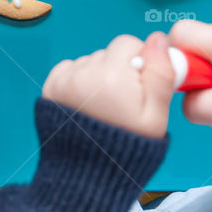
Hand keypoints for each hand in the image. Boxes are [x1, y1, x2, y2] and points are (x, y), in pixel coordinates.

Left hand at [42, 32, 174, 137]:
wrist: (87, 172)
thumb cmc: (126, 147)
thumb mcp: (155, 116)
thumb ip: (160, 74)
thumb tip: (158, 38)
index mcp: (112, 76)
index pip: (128, 43)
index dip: (139, 62)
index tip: (139, 86)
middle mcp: (84, 73)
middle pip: (108, 53)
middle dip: (119, 70)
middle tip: (121, 101)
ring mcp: (64, 79)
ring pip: (90, 62)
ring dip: (98, 76)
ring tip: (103, 107)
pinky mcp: (51, 86)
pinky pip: (70, 69)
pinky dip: (79, 80)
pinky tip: (87, 104)